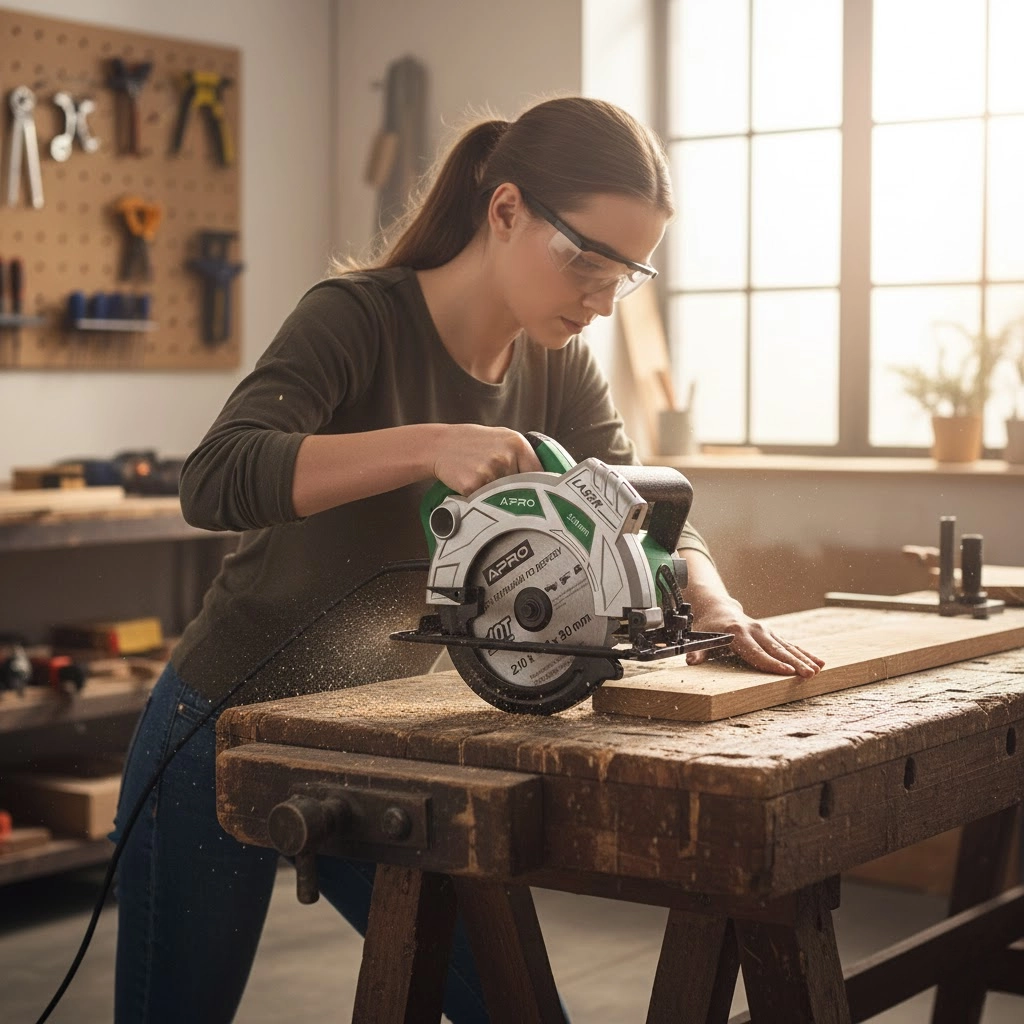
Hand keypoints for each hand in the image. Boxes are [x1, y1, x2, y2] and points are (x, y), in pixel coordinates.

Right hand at [433, 426, 541, 494]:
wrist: (440, 445)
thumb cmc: (473, 443)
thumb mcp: (502, 439)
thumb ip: (522, 454)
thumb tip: (546, 477)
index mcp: (517, 443)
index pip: (539, 473)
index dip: (538, 486)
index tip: (538, 496)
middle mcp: (506, 456)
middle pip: (523, 488)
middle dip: (516, 492)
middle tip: (505, 490)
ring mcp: (489, 471)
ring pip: (504, 496)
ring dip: (497, 496)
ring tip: (483, 481)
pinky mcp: (473, 485)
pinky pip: (485, 501)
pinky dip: (480, 498)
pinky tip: (471, 485)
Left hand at [687, 598, 824, 677]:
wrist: (720, 609)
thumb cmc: (710, 628)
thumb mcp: (701, 638)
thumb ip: (698, 651)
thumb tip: (690, 661)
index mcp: (738, 633)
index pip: (756, 652)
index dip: (770, 663)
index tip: (785, 671)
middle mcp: (755, 630)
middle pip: (777, 650)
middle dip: (794, 663)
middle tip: (808, 674)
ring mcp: (766, 632)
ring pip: (788, 647)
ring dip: (804, 659)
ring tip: (818, 670)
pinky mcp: (773, 635)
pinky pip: (791, 645)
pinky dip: (806, 653)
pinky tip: (820, 662)